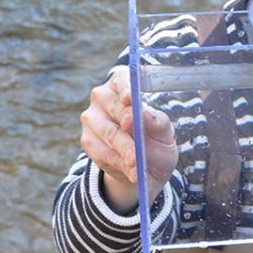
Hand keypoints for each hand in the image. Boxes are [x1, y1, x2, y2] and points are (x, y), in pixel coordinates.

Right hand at [79, 69, 176, 210]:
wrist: (143, 169)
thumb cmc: (156, 141)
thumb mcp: (165, 133)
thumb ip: (158, 122)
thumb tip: (145, 114)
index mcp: (124, 86)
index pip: (122, 79)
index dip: (126, 88)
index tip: (130, 98)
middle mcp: (103, 98)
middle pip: (115, 107)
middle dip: (128, 126)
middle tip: (137, 136)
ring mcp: (92, 119)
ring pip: (108, 133)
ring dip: (125, 150)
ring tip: (137, 164)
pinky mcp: (88, 141)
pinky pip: (102, 152)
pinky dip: (119, 164)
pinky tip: (132, 172)